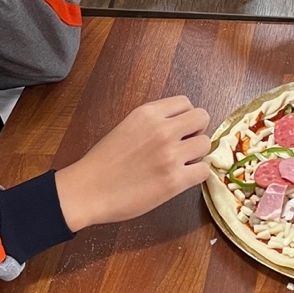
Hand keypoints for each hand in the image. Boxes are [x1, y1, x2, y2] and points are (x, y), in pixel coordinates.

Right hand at [54, 96, 211, 230]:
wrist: (88, 190)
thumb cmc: (103, 161)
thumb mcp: (127, 126)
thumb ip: (153, 122)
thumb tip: (178, 125)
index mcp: (148, 114)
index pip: (186, 102)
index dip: (185, 117)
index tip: (179, 129)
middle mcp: (162, 130)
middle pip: (202, 118)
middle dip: (196, 131)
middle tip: (184, 145)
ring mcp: (170, 155)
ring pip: (206, 144)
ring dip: (197, 154)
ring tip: (181, 163)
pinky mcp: (174, 181)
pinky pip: (203, 170)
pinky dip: (196, 174)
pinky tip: (182, 178)